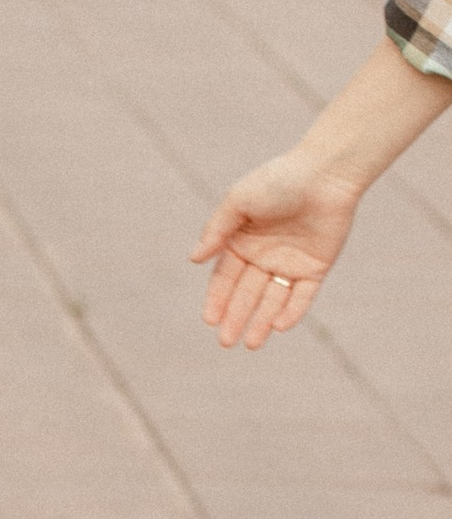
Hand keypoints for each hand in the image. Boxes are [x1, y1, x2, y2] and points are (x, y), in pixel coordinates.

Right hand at [190, 149, 361, 348]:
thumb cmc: (278, 181)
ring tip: (251, 344)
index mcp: (241, 241)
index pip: (225, 277)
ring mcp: (290, 263)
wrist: (324, 174)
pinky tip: (279, 326)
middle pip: (246, 293)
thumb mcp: (239, 202)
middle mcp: (263, 256)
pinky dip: (292, 311)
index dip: (217, 299)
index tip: (209, 320)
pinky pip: (302, 295)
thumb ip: (217, 231)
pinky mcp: (316, 267)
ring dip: (261, 321)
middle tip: (226, 342)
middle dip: (235, 317)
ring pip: (273, 299)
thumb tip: (193, 259)